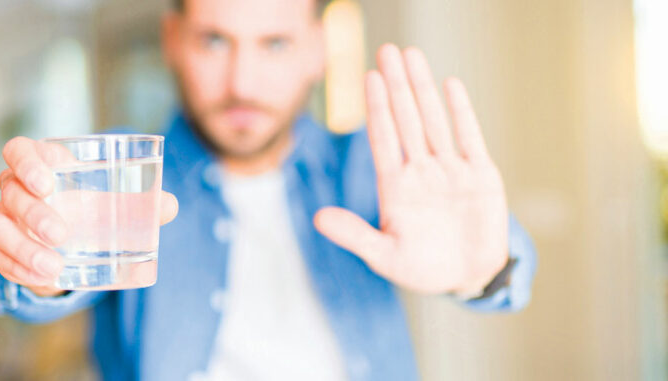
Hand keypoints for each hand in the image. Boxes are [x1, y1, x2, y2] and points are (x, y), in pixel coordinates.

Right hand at [0, 137, 178, 296]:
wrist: (72, 239)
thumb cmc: (92, 205)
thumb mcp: (115, 200)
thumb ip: (142, 201)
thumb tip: (169, 206)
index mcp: (41, 164)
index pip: (18, 151)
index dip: (26, 163)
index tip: (47, 183)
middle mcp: (15, 188)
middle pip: (11, 193)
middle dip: (33, 214)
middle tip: (61, 234)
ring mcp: (5, 218)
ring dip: (23, 248)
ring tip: (54, 267)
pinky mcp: (4, 248)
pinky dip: (19, 269)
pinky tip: (44, 279)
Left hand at [314, 45, 507, 294]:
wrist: (468, 277)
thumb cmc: (422, 268)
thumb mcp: (385, 256)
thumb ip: (355, 235)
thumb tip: (318, 218)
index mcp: (396, 187)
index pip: (383, 138)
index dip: (376, 108)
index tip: (368, 77)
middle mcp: (421, 171)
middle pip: (406, 119)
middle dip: (397, 85)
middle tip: (387, 50)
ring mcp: (451, 170)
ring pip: (434, 121)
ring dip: (423, 88)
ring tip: (412, 55)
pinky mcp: (481, 175)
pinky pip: (470, 137)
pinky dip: (462, 112)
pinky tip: (451, 85)